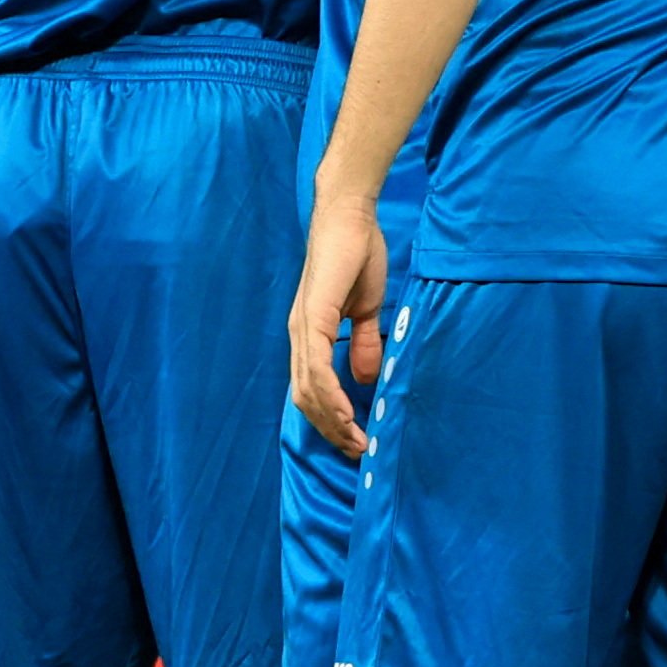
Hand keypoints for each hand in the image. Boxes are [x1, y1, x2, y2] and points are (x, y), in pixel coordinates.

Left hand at [288, 193, 389, 457]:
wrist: (350, 218)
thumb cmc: (358, 254)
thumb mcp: (367, 307)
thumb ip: (363, 341)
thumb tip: (365, 377)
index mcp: (310, 334)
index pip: (313, 388)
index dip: (331, 418)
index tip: (356, 438)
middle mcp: (299, 336)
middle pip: (306, 398)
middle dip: (331, 429)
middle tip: (357, 449)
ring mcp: (303, 328)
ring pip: (308, 389)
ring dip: (331, 419)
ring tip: (355, 438)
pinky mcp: (313, 317)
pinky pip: (317, 366)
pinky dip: (330, 394)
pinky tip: (346, 411)